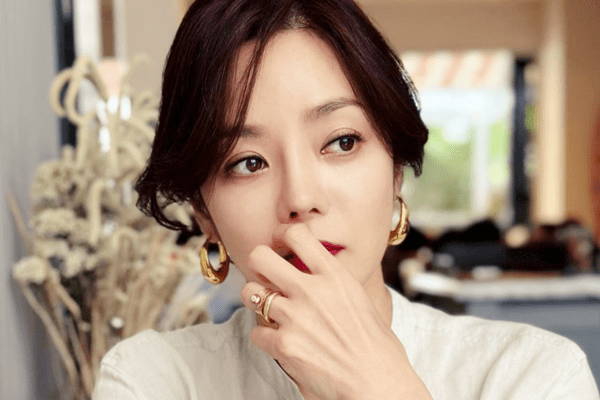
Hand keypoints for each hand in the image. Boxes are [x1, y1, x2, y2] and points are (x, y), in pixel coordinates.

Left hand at [240, 224, 431, 399]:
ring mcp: (295, 317)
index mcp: (335, 276)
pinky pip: (257, 332)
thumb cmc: (378, 348)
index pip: (298, 234)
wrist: (378, 384)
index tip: (280, 242)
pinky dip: (265, 338)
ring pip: (250, 293)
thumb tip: (319, 275)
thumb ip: (334, 284)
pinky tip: (281, 343)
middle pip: (261, 257)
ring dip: (256, 301)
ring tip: (268, 310)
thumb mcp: (360, 300)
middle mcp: (311, 291)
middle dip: (258, 264)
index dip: (282, 234)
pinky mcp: (284, 345)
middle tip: (264, 275)